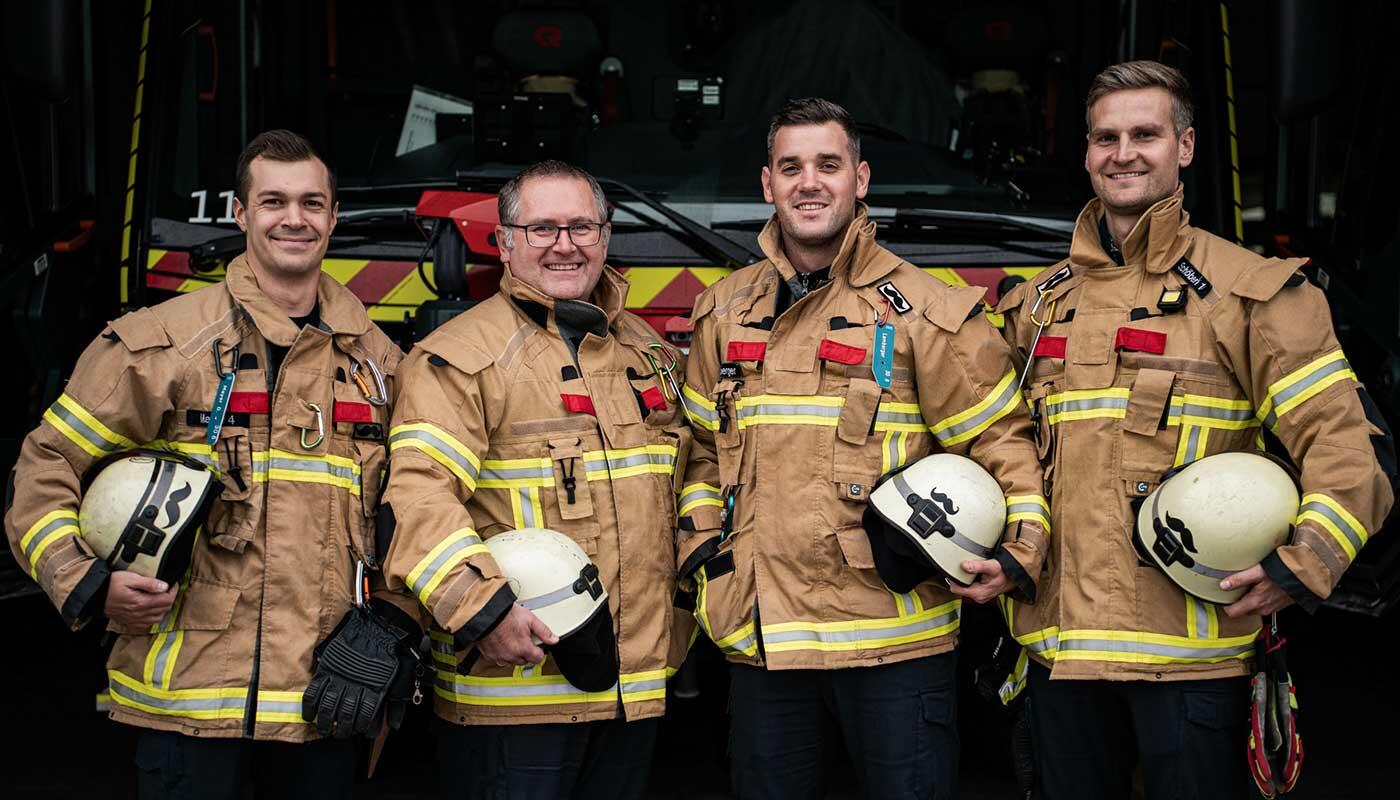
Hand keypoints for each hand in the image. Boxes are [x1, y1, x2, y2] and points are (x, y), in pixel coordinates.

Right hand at [104, 572, 177, 626]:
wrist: (94, 596)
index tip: (173, 583)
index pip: (167, 600)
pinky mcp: (130, 623)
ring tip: (161, 598)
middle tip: (168, 589)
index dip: (173, 591)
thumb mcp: (130, 578)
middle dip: (170, 598)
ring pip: (158, 618)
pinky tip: (151, 609)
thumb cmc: (111, 584)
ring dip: (163, 608)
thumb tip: (165, 586)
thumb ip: (149, 583)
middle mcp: (140, 614)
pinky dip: (153, 617)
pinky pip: (147, 624)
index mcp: (141, 602)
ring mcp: (135, 620)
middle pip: (165, 609)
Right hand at [303, 606, 411, 737]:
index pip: (364, 715)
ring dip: (325, 721)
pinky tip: (310, 715)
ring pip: (328, 706)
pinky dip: (310, 706)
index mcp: (375, 688)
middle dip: (342, 729)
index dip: (359, 726)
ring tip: (325, 729)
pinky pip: (314, 691)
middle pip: (345, 714)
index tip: (357, 731)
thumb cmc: (392, 653)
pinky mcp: (327, 668)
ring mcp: (339, 676)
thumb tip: (394, 726)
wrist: (379, 625)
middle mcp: (356, 684)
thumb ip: (397, 703)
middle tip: (339, 734)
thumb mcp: (401, 677)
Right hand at [476, 604, 556, 666]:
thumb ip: (543, 631)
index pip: (538, 659)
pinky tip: (502, 643)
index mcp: (523, 649)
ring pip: (511, 661)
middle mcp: (511, 656)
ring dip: (514, 654)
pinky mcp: (489, 655)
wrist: (485, 614)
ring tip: (512, 640)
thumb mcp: (530, 619)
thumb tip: (554, 639)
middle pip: (524, 660)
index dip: (539, 651)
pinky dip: (502, 653)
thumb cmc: (505, 615)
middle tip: (524, 639)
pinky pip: (499, 659)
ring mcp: (499, 657)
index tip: (537, 645)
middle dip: (526, 652)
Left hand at [945, 558, 1014, 603]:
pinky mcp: (980, 593)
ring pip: (964, 587)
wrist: (1014, 577)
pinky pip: (970, 586)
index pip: (955, 589)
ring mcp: (979, 596)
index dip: (952, 579)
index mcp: (978, 593)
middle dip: (959, 578)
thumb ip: (977, 566)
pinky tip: (975, 574)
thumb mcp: (992, 567)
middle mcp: (978, 597)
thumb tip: (964, 565)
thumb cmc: (1004, 573)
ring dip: (965, 579)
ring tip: (970, 570)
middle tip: (962, 567)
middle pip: (959, 587)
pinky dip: (970, 580)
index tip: (952, 570)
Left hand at [1222, 565, 1294, 617]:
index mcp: (1255, 602)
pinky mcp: (1278, 605)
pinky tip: (1260, 588)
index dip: (1224, 606)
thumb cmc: (1282, 573)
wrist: (1305, 577)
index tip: (1221, 598)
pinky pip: (1263, 605)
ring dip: (1248, 601)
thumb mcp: (1257, 572)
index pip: (1233, 613)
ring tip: (1247, 588)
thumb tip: (1223, 585)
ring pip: (1253, 609)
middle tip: (1233, 590)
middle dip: (1236, 603)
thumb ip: (1239, 579)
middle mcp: (1263, 609)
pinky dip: (1259, 599)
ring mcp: (1271, 608)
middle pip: (1242, 611)